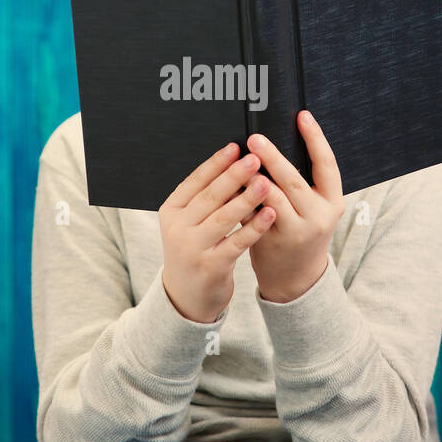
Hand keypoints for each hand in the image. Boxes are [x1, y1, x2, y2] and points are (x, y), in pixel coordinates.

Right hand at [158, 143, 277, 322]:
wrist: (186, 295)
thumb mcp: (189, 222)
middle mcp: (178, 228)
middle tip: (255, 158)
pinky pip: (237, 242)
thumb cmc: (195, 249)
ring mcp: (193, 249)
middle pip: (210, 197)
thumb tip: (234, 160)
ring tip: (266, 182)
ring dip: (246, 198)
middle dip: (234, 176)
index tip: (236, 147)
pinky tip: (270, 213)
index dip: (216, 163)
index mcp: (171, 211)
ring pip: (224, 218)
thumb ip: (205, 197)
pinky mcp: (211, 266)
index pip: (194, 181)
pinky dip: (254, 227)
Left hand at [246, 111, 344, 302]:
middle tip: (255, 137)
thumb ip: (302, 180)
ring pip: (273, 199)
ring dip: (254, 178)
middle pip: (294, 181)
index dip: (316, 138)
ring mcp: (297, 231)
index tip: (302, 115)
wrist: (297, 277)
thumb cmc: (302, 229)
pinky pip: (254, 216)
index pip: (327, 164)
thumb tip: (275, 140)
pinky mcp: (273, 243)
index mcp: (333, 200)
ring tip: (240, 159)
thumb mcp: (313, 206)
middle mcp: (319, 216)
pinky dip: (243, 200)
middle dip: (273, 157)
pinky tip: (229, 186)